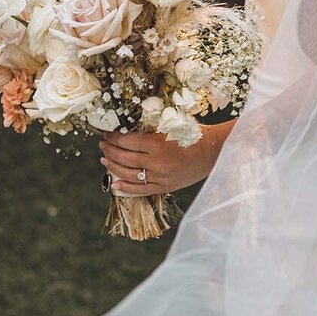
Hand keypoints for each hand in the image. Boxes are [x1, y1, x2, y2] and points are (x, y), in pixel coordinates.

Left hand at [99, 121, 232, 196]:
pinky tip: (114, 184)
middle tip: (102, 145)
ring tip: (104, 160)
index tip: (105, 133)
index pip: (127, 141)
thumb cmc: (195, 134)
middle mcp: (157, 162)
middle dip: (109, 150)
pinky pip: (141, 190)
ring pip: (129, 175)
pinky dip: (126, 188)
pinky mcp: (165, 187)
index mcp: (158, 144)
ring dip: (113, 167)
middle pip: (124, 158)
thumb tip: (129, 126)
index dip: (113, 137)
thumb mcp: (173, 125)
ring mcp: (160, 177)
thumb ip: (152, 127)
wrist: (215, 152)